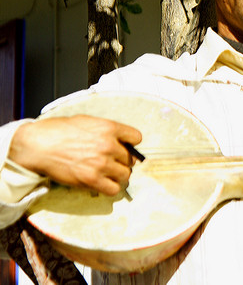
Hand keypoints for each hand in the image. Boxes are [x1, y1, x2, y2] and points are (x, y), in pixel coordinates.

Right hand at [9, 116, 141, 195]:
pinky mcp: (92, 179)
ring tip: (108, 173)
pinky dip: (110, 187)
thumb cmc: (58, 131)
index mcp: (109, 128)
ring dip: (118, 175)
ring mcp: (101, 163)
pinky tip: (103, 183)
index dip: (131, 143)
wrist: (38, 145)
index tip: (125, 147)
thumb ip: (106, 130)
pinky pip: (113, 189)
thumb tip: (119, 139)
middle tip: (112, 162)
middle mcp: (109, 145)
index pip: (136, 137)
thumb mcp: (87, 121)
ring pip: (125, 175)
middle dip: (122, 161)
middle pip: (130, 158)